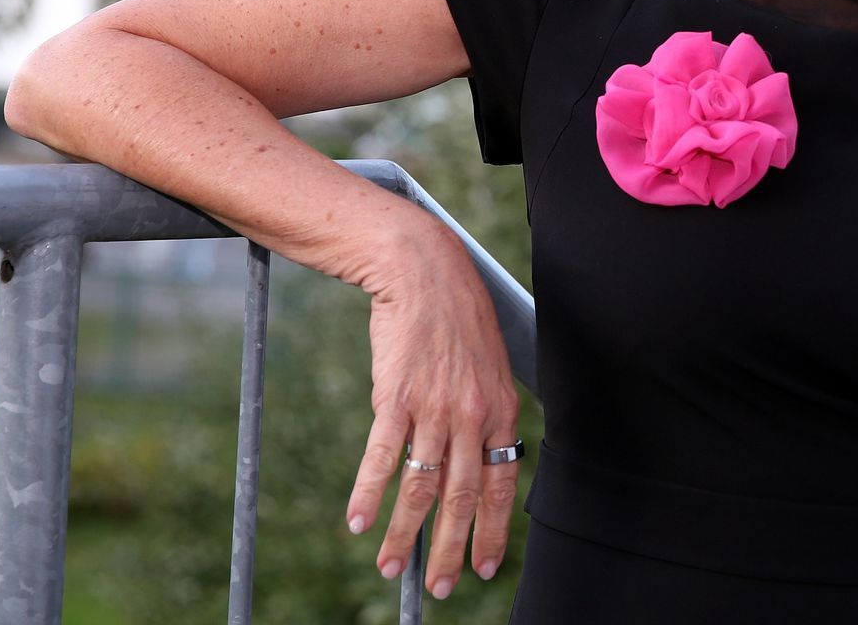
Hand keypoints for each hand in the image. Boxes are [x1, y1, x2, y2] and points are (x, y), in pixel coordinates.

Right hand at [343, 236, 521, 598]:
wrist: (423, 270)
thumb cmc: (455, 317)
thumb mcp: (487, 366)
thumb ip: (483, 412)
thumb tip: (477, 455)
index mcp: (500, 410)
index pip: (501, 486)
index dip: (491, 532)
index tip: (482, 568)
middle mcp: (472, 415)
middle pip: (461, 498)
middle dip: (448, 550)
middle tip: (438, 587)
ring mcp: (434, 407)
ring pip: (421, 487)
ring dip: (403, 534)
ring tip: (388, 567)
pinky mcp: (396, 396)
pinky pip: (383, 456)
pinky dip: (368, 493)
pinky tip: (357, 521)